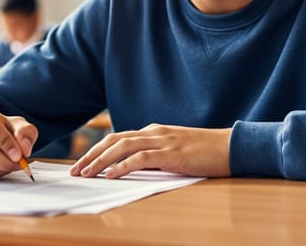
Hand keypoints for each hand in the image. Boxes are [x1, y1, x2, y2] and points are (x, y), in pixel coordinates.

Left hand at [70, 124, 231, 178]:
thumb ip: (155, 156)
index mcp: (153, 132)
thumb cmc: (205, 152)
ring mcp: (162, 141)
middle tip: (75, 171)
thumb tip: (133, 168)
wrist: (230, 146)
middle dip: (91, 156)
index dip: (97, 151)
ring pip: (122, 147)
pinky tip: (111, 175)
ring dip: (101, 161)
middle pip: (113, 140)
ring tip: (86, 174)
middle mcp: (154, 132)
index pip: (117, 138)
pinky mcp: (170, 153)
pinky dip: (123, 166)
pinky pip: (140, 158)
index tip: (82, 165)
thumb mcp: (175, 151)